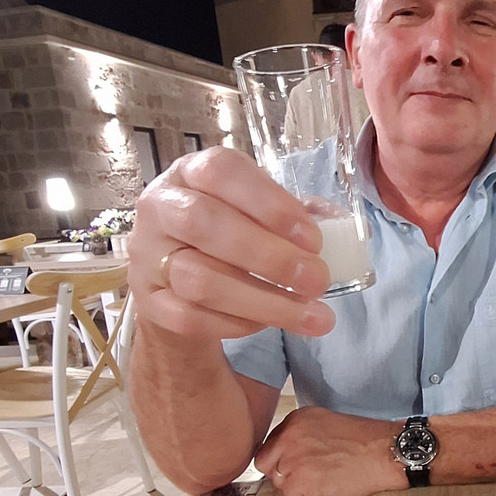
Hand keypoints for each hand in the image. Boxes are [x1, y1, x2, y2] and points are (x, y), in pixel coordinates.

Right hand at [129, 147, 335, 342]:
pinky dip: (238, 324)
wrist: (177, 279)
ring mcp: (148, 256)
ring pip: (199, 279)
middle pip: (204, 223)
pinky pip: (190, 318)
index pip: (221, 171)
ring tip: (313, 316)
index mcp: (191, 172)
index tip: (313, 238)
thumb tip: (347, 229)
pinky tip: (271, 323)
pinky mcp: (150, 303)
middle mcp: (161, 207)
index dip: (270, 203)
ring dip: (264, 301)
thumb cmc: (229, 234)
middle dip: (270, 256)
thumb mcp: (260, 212)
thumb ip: (300, 215)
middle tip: (318, 280)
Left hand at [254, 407, 407, 495]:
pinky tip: (324, 486)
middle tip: (304, 475)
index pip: (271, 443)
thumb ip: (303, 434)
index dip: (283, 456)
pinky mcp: (300, 481)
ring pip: (278, 481)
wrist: (383, 452)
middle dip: (281, 471)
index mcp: (296, 420)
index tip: (297, 462)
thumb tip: (289, 451)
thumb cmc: (364, 440)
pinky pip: (290, 495)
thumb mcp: (327, 423)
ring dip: (296, 484)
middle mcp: (289, 436)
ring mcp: (292, 459)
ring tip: (321, 479)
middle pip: (266, 462)